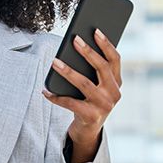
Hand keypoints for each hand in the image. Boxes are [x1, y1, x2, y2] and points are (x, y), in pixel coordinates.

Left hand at [42, 28, 122, 159]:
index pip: (115, 59)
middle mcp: (114, 93)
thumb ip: (91, 72)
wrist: (88, 131)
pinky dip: (56, 97)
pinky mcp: (91, 117)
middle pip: (102, 68)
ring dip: (67, 71)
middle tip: (74, 39)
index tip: (95, 31)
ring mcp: (104, 106)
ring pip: (84, 83)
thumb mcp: (95, 86)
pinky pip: (70, 103)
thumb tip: (75, 48)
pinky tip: (45, 90)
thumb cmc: (88, 102)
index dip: (106, 44)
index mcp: (117, 82)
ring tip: (54, 61)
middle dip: (88, 52)